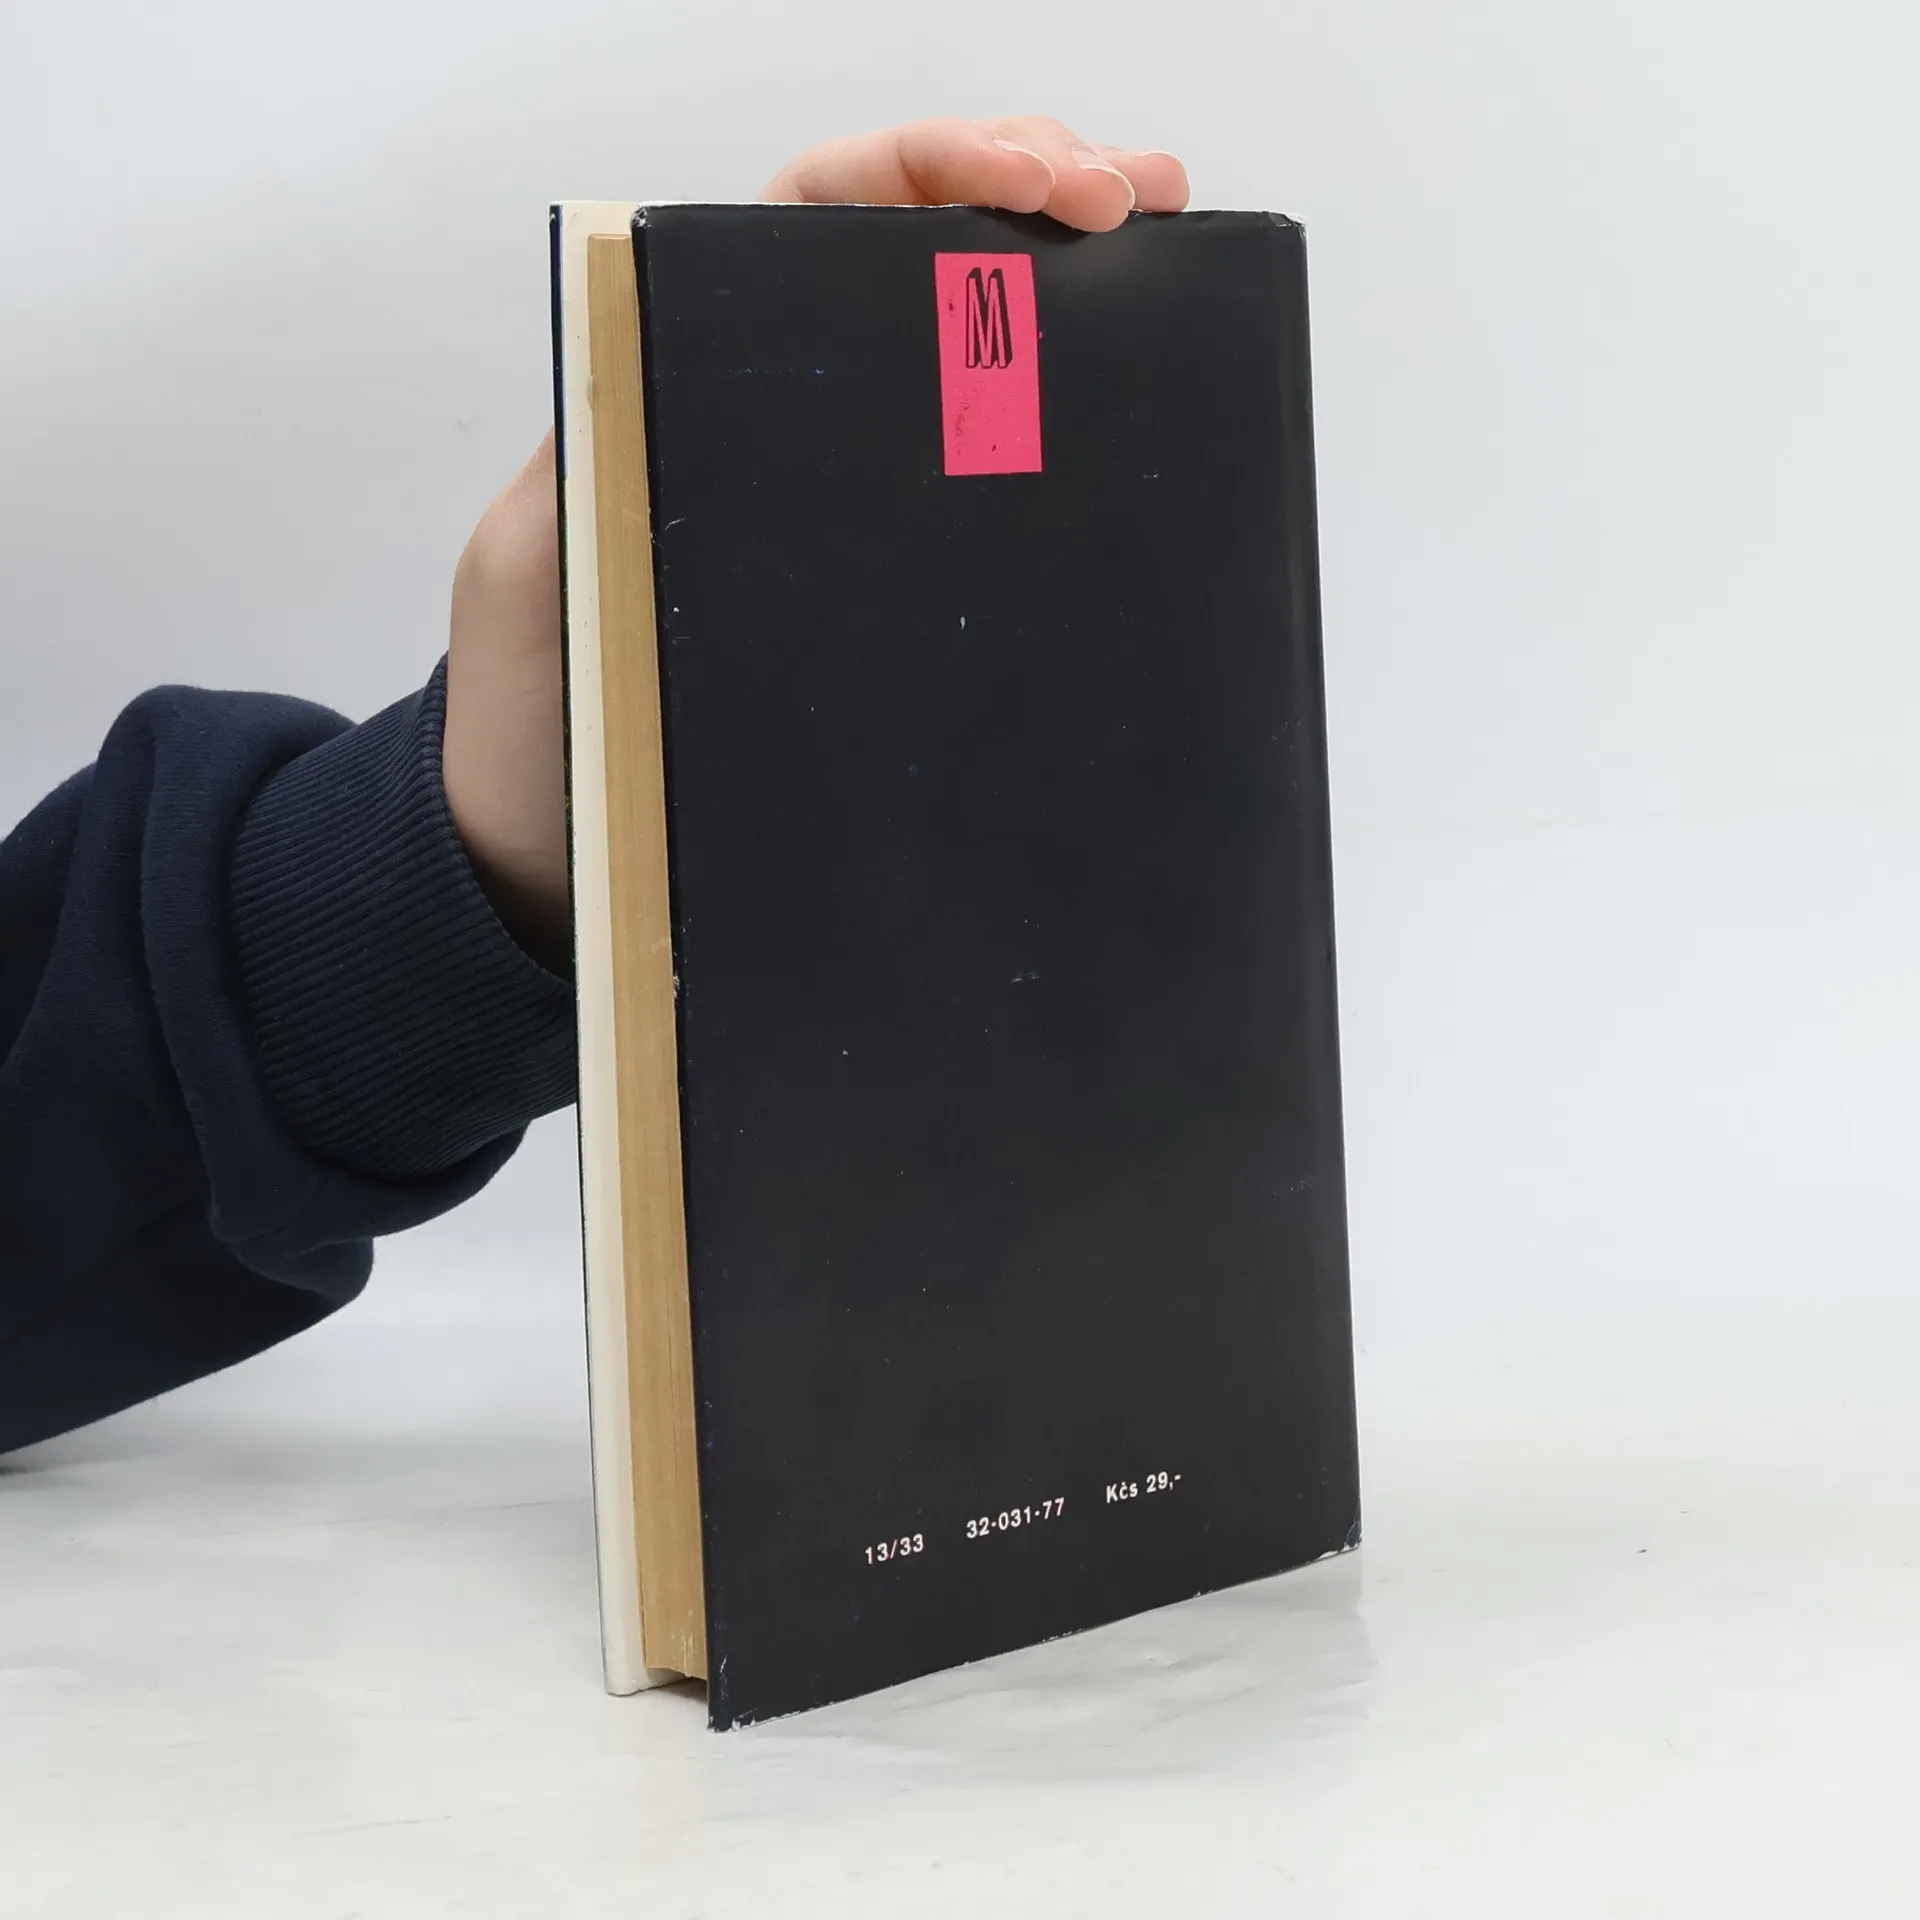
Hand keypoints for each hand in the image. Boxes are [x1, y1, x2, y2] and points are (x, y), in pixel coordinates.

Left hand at [443, 119, 1189, 964]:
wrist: (562, 853)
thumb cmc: (538, 716)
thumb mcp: (536, 571)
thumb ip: (589, 464)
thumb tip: (668, 362)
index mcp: (696, 368)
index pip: (824, 206)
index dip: (934, 164)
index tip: (1034, 183)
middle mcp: (786, 410)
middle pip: (923, 239)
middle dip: (1038, 180)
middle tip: (1139, 193)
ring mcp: (847, 493)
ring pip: (974, 336)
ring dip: (1074, 268)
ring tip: (1174, 229)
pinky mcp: (891, 582)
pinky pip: (989, 472)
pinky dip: (1068, 408)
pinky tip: (1143, 392)